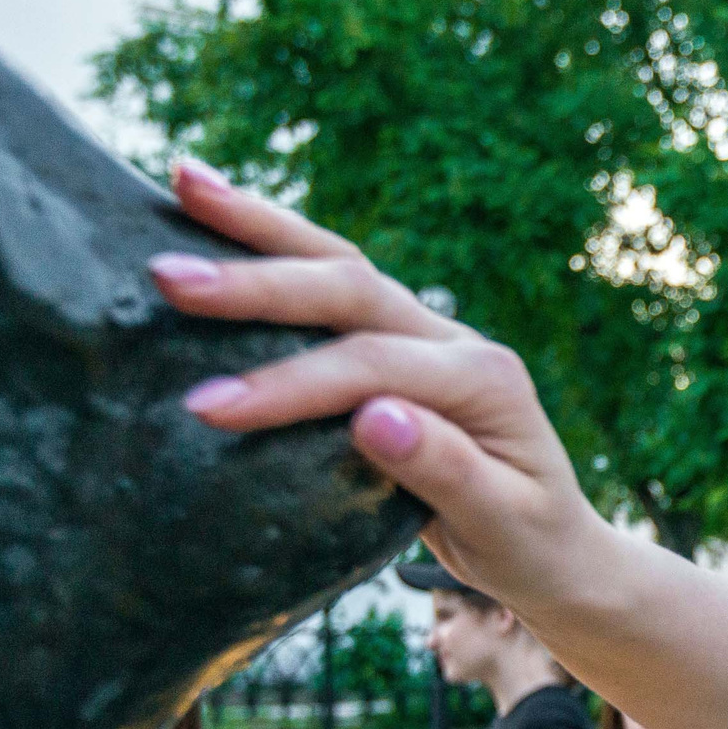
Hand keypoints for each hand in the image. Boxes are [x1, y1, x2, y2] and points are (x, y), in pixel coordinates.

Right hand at [146, 161, 591, 606]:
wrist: (557, 549)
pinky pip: (329, 286)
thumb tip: (374, 418)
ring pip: (338, 263)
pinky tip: (213, 217)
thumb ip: (446, 472)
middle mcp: (454, 340)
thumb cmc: (530, 546)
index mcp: (484, 379)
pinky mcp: (396, 345)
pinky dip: (273, 249)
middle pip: (351, 286)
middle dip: (258, 283)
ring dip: (260, 225)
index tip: (212, 408)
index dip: (291, 383)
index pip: (373, 366)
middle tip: (170, 279)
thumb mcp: (503, 526)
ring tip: (183, 179)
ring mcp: (425, 335)